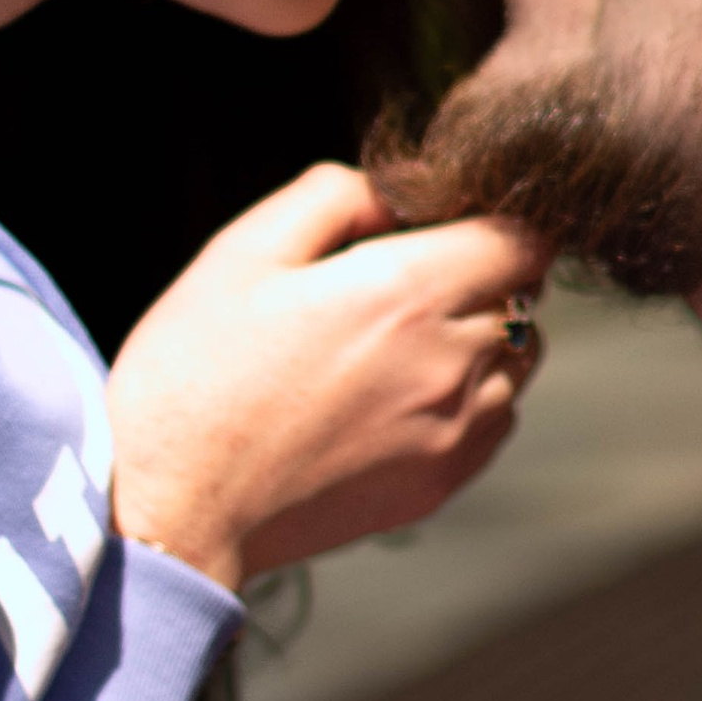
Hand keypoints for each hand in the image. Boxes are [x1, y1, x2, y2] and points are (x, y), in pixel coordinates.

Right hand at [105, 164, 546, 588]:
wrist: (176, 507)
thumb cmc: (197, 375)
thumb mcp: (244, 252)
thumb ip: (333, 198)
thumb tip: (392, 194)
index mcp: (407, 291)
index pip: (524, 239)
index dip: (494, 221)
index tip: (447, 226)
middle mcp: (450, 360)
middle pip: (524, 296)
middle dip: (481, 275)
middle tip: (403, 284)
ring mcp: (454, 430)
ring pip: (518, 361)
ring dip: (482, 338)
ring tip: (400, 345)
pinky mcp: (441, 485)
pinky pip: (497, 421)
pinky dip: (472, 399)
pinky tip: (400, 398)